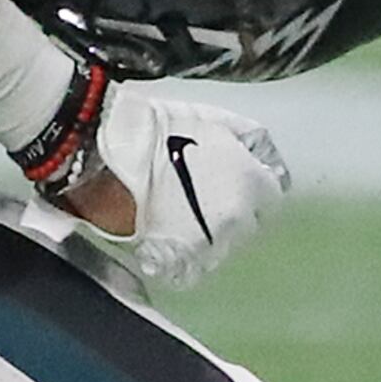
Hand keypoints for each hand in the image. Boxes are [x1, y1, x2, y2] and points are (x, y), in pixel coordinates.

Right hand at [42, 81, 293, 292]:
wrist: (106, 154)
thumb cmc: (159, 129)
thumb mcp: (213, 119)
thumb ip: (244, 140)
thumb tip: (255, 152)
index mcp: (252, 185)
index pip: (274, 197)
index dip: (256, 184)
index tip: (237, 178)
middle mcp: (238, 220)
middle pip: (251, 223)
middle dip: (235, 209)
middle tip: (205, 191)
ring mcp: (207, 245)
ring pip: (223, 244)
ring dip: (211, 230)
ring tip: (183, 209)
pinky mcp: (176, 261)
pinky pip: (195, 261)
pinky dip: (187, 249)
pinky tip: (169, 228)